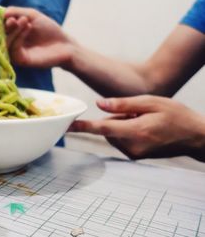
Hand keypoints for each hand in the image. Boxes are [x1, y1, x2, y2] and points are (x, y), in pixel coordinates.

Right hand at [4, 6, 76, 68]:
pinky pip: (14, 48)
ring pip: (6, 41)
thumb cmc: (49, 30)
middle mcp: (10, 43)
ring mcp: (15, 53)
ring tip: (25, 20)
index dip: (0, 19)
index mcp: (11, 33)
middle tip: (15, 19)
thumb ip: (17, 12)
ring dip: (14, 29)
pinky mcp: (20, 60)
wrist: (64, 45)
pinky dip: (19, 36)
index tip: (6, 13)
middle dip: (7, 25)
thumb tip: (2, 13)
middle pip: (0, 35)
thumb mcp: (32, 16)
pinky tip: (28, 27)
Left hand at [69, 95, 204, 160]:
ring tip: (144, 120)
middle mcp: (132, 146)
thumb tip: (99, 104)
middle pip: (108, 128)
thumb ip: (123, 104)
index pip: (102, 128)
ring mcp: (133, 154)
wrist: (196, 137)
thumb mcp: (151, 102)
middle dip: (117, 118)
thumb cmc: (176, 116)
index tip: (67, 126)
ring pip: (114, 134)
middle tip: (138, 113)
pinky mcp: (135, 156)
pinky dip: (127, 131)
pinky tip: (144, 128)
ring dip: (122, 125)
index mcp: (136, 131)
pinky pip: (121, 140)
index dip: (83, 126)